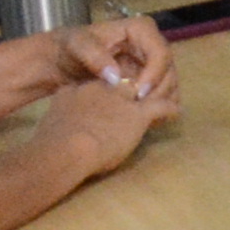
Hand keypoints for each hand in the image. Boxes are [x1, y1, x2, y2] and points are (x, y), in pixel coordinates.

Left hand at [36, 14, 175, 103]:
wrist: (61, 61)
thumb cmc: (70, 48)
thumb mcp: (76, 46)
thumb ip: (94, 57)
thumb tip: (116, 77)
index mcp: (140, 30)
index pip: (160, 52)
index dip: (155, 74)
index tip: (138, 94)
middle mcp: (151, 45)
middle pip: (169, 70)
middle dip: (158, 91)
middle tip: (140, 109)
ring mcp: (152, 63)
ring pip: (169, 84)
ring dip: (159, 102)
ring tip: (141, 116)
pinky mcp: (149, 79)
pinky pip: (162, 94)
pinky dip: (158, 108)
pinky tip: (144, 119)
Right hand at [36, 56, 180, 182]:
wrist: (66, 147)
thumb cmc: (54, 140)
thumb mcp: (53, 118)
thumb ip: (63, 113)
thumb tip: (63, 121)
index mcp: (81, 88)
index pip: (100, 82)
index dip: (110, 88)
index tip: (113, 98)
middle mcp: (104, 88)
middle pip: (125, 83)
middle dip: (135, 89)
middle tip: (143, 97)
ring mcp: (122, 99)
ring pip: (147, 90)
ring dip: (156, 95)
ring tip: (164, 102)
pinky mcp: (137, 114)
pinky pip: (161, 106)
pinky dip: (170, 109)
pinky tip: (175, 112)